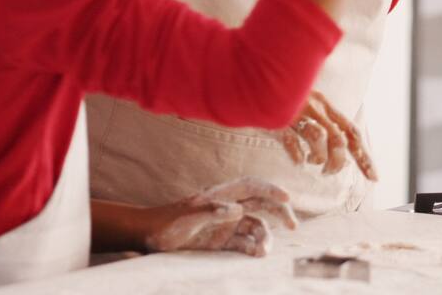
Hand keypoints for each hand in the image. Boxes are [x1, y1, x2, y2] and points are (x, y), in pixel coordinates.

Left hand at [143, 177, 297, 256]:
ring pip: (255, 226)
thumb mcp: (187, 218)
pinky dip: (254, 248)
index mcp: (219, 195)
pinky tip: (256, 254)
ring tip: (263, 251)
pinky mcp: (221, 241)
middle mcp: (226, 208)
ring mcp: (225, 224)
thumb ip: (212, 212)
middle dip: (278, 211)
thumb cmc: (165, 224)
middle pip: (259, 204)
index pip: (250, 187)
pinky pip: (244, 243)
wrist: (149, 237)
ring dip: (264, 237)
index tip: (287, 198)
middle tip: (293, 224)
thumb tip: (239, 209)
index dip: (270, 189)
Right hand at [278, 91, 377, 180]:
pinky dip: (297, 156)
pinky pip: (291, 141)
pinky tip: (297, 160)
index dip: (364, 156)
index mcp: (324, 103)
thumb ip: (326, 122)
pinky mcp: (277, 119)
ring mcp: (296, 112)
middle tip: (330, 172)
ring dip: (319, 159)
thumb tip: (343, 158)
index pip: (351, 132)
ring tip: (315, 164)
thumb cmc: (284, 93)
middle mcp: (314, 107)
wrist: (259, 76)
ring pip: (318, 139)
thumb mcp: (309, 101)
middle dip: (338, 162)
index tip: (373, 177)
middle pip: (338, 139)